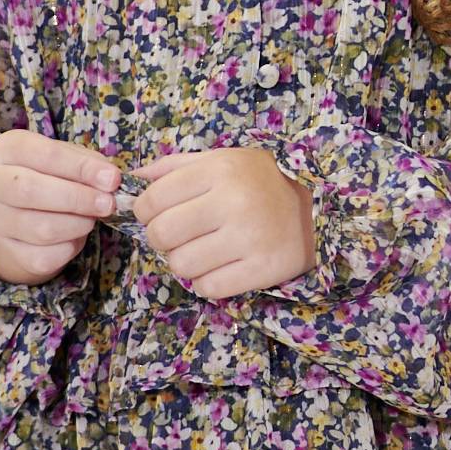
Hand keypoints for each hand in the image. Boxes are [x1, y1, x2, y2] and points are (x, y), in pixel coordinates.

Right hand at [0, 130, 124, 284]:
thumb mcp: (64, 156)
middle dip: (77, 199)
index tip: (112, 179)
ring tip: (92, 217)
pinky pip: (44, 256)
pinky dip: (69, 247)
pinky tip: (75, 236)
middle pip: (30, 191)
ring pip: (41, 229)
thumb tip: (109, 179)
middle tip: (108, 203)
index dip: (81, 168)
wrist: (20, 209)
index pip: (45, 155)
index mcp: (6, 150)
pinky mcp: (8, 251)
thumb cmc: (48, 173)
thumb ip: (86, 163)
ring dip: (78, 224)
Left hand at [128, 145, 313, 303]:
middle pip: (162, 235)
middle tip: (179, 237)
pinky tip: (220, 268)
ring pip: (181, 265)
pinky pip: (209, 288)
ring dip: (185, 263)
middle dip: (162, 240)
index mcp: (219, 170)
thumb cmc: (260, 182)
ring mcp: (249, 237)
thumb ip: (174, 168)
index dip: (145, 212)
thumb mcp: (221, 161)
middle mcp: (233, 202)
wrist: (319, 208)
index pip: (153, 200)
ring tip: (203, 252)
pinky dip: (207, 282)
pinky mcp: (263, 268)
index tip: (158, 216)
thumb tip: (132, 181)